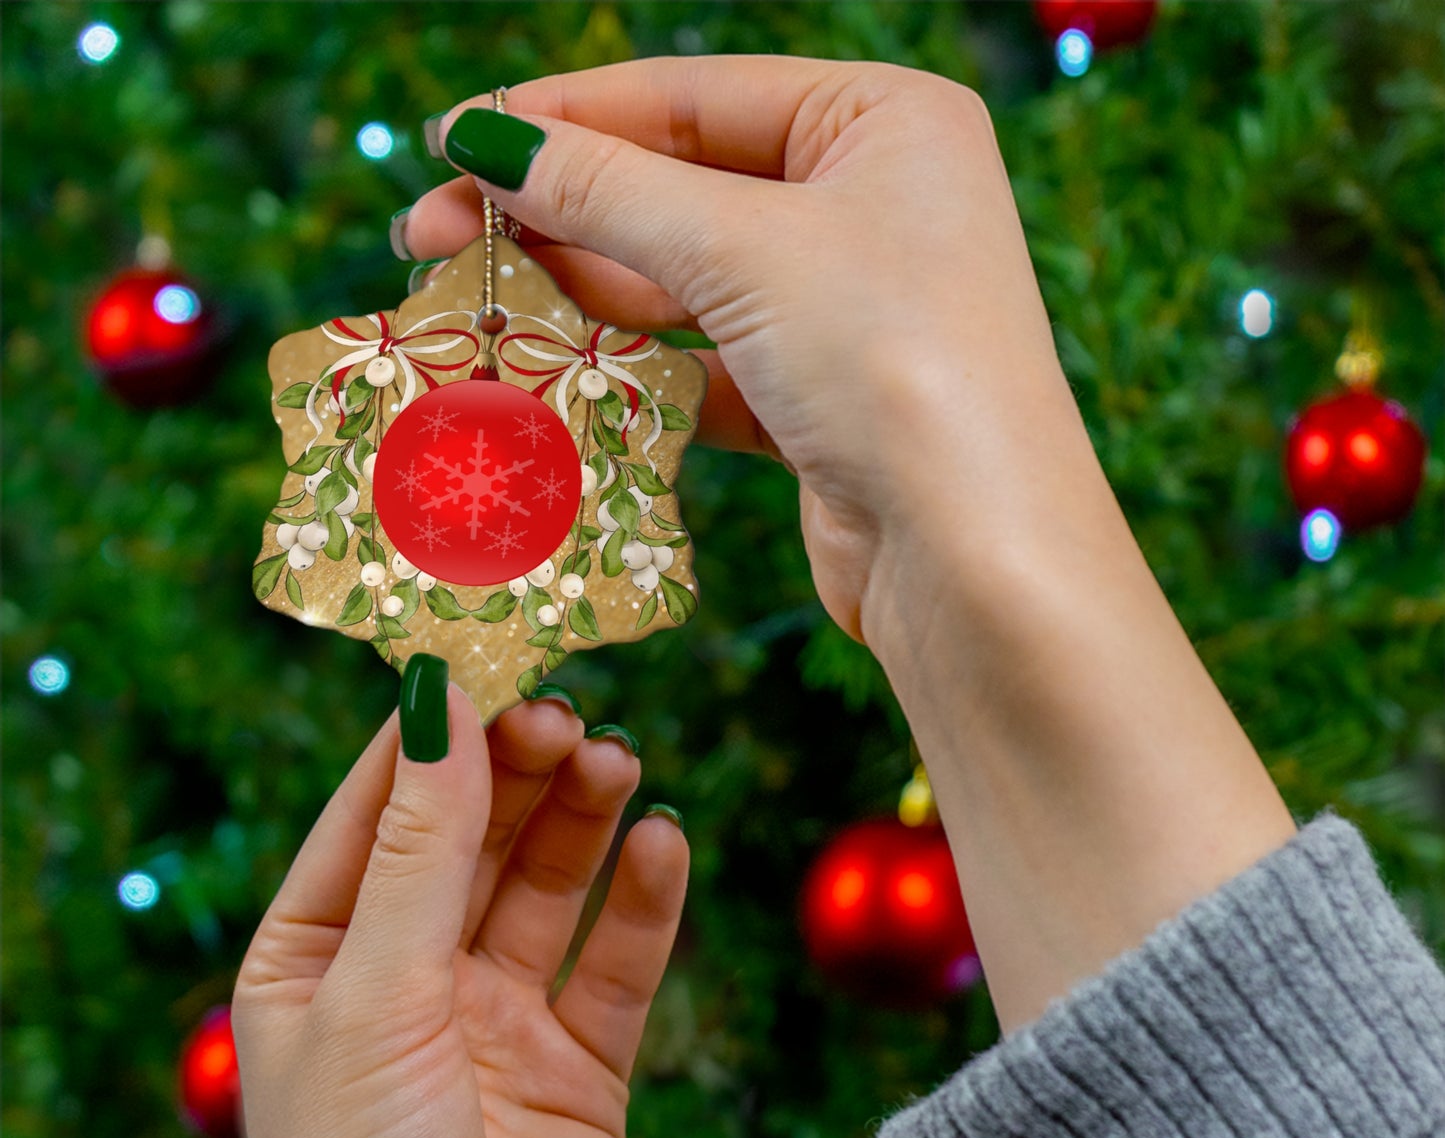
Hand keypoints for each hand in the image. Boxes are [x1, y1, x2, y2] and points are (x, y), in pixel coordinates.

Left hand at [233, 686, 686, 1137]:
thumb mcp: (377, 999)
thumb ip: (420, 850)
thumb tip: (438, 699)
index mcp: (319, 957)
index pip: (378, 809)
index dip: (433, 731)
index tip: (487, 649)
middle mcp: (408, 978)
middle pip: (473, 836)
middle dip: (518, 768)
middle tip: (568, 709)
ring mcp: (498, 1021)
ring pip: (549, 885)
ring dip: (583, 819)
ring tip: (618, 761)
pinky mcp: (580, 1067)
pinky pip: (617, 962)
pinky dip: (644, 901)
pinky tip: (664, 843)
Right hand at [402, 56, 1086, 641]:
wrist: (973, 559)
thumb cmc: (892, 363)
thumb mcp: (743, 249)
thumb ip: (608, 190)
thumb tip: (486, 140)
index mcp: (883, 121)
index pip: (691, 97)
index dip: (563, 117)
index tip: (451, 141)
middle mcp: (871, 204)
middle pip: (679, 188)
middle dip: (555, 211)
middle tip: (429, 234)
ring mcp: (846, 308)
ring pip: (685, 282)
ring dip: (580, 293)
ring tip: (472, 301)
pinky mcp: (819, 402)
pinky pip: (704, 365)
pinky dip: (633, 372)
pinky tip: (552, 374)